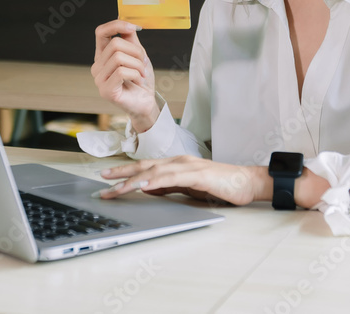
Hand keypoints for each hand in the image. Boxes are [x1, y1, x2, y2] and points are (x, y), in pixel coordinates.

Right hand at [91, 20, 158, 132]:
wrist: (146, 102)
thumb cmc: (141, 80)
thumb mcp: (137, 55)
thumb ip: (130, 39)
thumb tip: (124, 19)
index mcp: (103, 56)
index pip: (100, 32)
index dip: (116, 25)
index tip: (133, 28)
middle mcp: (97, 66)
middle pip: (115, 44)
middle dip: (136, 51)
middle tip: (143, 63)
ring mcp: (99, 79)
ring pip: (119, 57)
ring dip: (138, 65)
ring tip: (141, 74)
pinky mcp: (106, 91)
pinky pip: (122, 72)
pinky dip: (136, 75)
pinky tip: (138, 82)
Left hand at [96, 156, 271, 205]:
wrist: (247, 183)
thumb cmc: (221, 185)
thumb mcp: (188, 188)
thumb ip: (169, 186)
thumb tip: (148, 188)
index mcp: (176, 164)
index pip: (145, 167)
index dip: (125, 171)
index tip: (107, 178)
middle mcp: (179, 161)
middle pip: (145, 166)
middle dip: (122, 173)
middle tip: (102, 180)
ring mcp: (189, 166)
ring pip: (155, 172)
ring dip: (134, 180)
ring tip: (117, 188)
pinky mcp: (198, 175)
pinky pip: (173, 178)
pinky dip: (156, 181)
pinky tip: (144, 186)